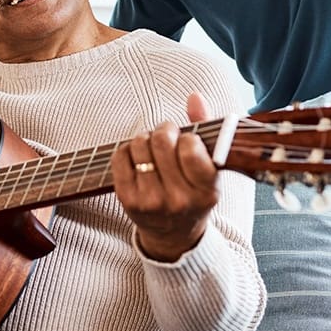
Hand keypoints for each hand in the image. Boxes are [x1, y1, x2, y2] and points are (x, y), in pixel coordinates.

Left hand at [112, 93, 219, 261]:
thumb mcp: (209, 168)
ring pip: (139, 144)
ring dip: (145, 139)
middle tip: (166, 137)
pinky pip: (120, 155)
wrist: (174, 234)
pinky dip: (128, 149)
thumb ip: (206, 129)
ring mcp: (151, 202)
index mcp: (206, 191)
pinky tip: (138, 159)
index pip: (190, 148)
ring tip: (152, 149)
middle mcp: (179, 200)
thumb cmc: (194, 192)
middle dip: (164, 131)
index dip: (186, 137)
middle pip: (161, 141)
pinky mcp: (127, 200)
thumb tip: (194, 97)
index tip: (187, 142)